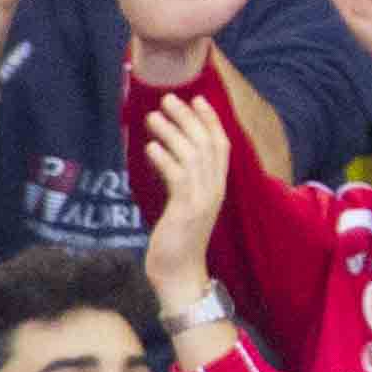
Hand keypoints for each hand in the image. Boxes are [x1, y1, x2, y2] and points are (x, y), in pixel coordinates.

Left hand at [140, 93, 234, 313]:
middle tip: (170, 98)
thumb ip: (180, 180)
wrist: (180, 274)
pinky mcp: (187, 209)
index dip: (210, 121)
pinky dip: (164, 158)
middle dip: (189, 118)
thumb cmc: (177, 241)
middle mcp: (215, 189)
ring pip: (192, 155)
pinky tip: (150, 146)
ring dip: (173, 132)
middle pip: (207, 144)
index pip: (221, 145)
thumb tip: (164, 152)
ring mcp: (203, 199)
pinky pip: (178, 177)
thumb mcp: (183, 205)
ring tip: (152, 116)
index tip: (197, 99)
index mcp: (217, 187)